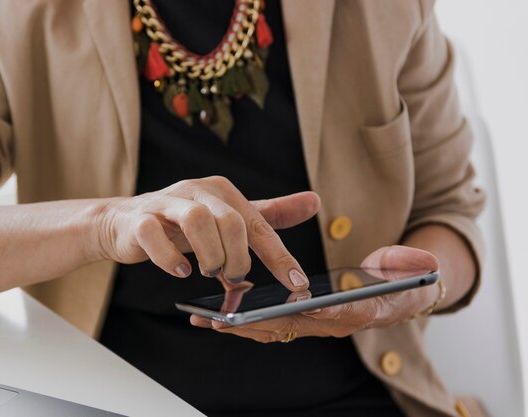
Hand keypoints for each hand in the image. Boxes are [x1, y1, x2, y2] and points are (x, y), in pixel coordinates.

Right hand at [94, 176, 319, 289]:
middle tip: (233, 278)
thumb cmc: (183, 224)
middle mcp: (196, 191)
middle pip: (230, 220)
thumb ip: (268, 214)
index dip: (279, 256)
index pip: (258, 224)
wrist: (127, 223)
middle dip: (238, 257)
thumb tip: (314, 202)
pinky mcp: (140, 219)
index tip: (296, 284)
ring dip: (210, 255)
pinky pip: (155, 234)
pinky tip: (181, 272)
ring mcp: (166, 203)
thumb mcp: (228, 218)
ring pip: (197, 221)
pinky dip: (170, 257)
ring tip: (210, 272)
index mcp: (221, 191)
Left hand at [190, 245, 439, 341]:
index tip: (288, 305)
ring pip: (272, 329)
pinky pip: (267, 324)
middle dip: (257, 323)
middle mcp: (334, 323)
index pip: (338, 313)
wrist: (399, 291)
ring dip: (239, 325)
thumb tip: (420, 262)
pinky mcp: (300, 319)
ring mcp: (315, 324)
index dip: (314, 311)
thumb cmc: (402, 276)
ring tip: (204, 317)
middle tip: (223, 317)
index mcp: (361, 310)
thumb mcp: (413, 266)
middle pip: (292, 326)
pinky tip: (213, 313)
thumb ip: (413, 264)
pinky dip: (241, 321)